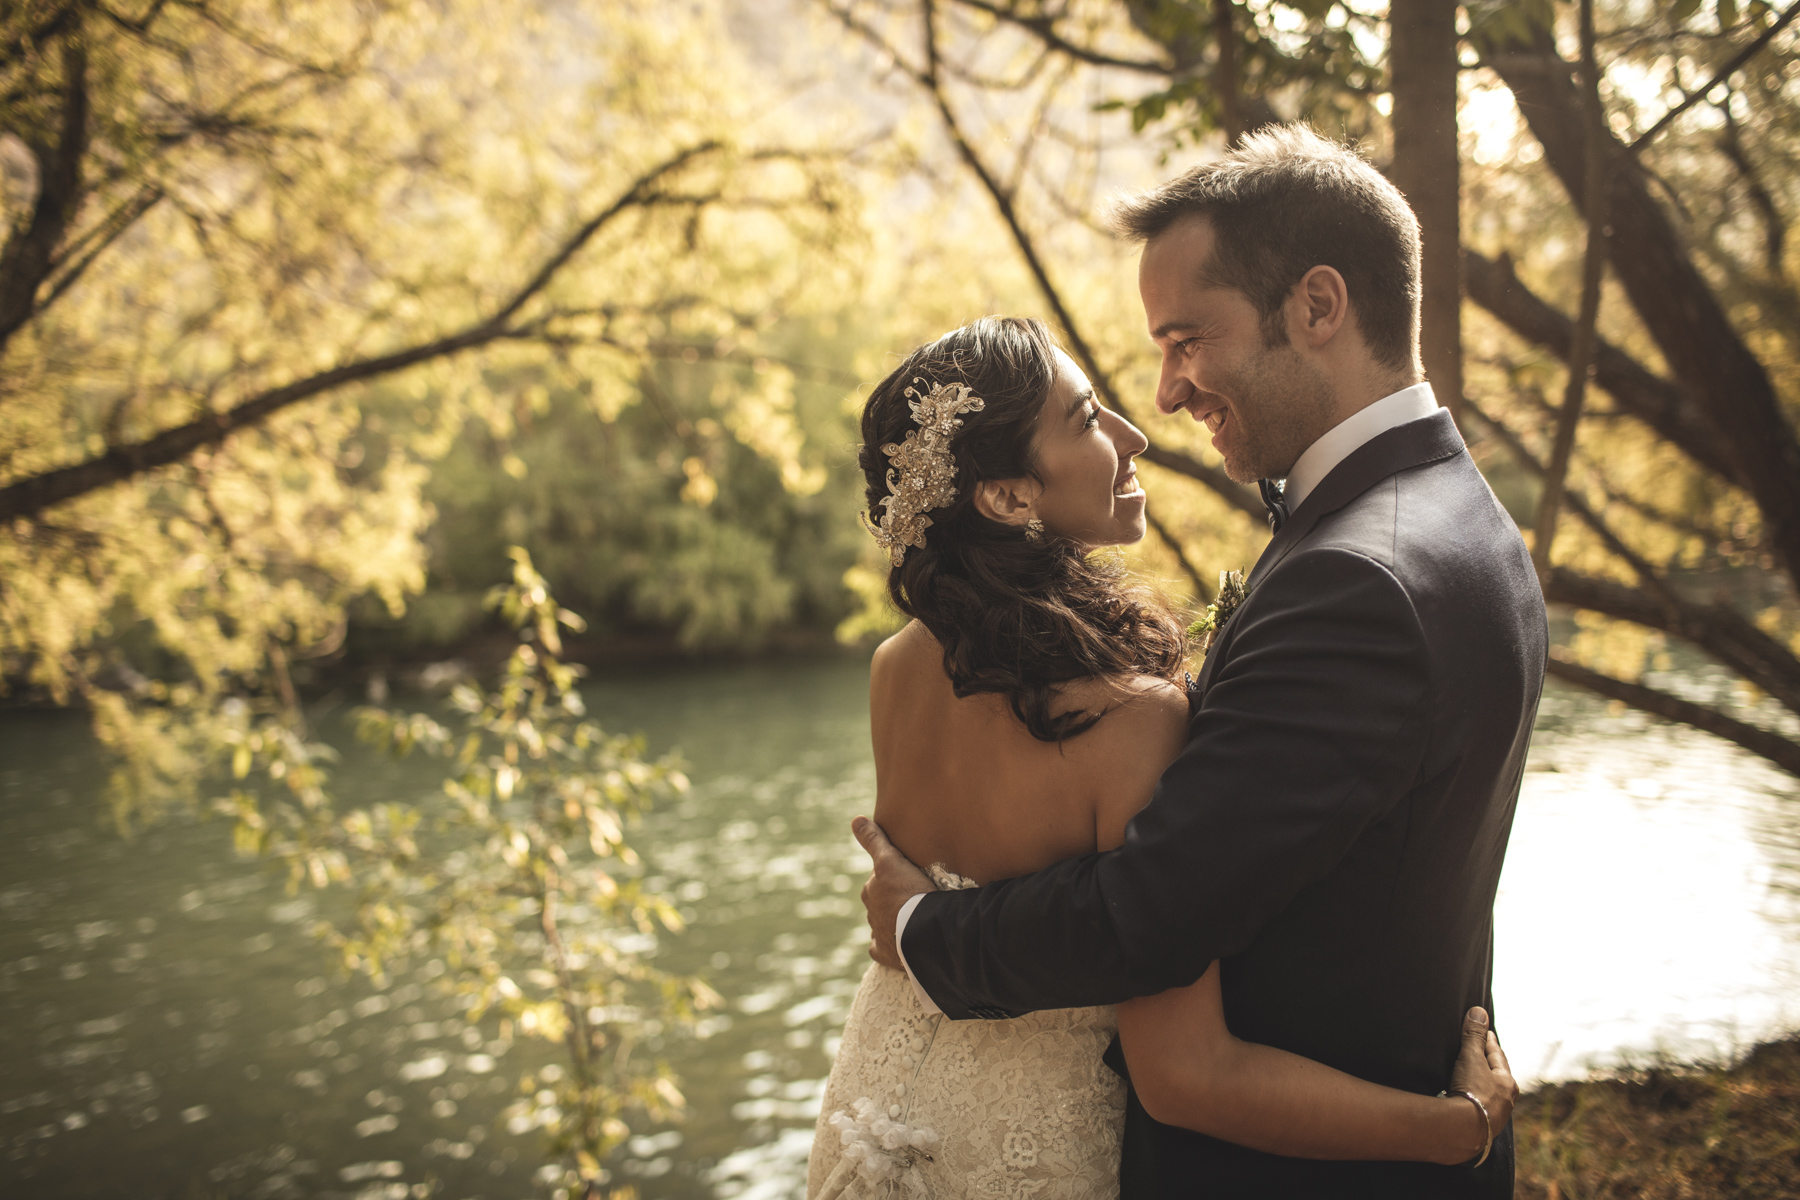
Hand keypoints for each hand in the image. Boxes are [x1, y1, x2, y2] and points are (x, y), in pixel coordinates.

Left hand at [852, 816, 933, 969]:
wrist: (922, 931)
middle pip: (880, 902)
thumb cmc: (908, 891)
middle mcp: (871, 912)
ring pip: (882, 924)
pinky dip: (887, 946)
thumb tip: (855, 819)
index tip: (907, 877)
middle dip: (891, 899)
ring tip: (913, 919)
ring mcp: (878, 934)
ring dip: (893, 921)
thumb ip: (874, 840)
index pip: (879, 880)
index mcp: (871, 890)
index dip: (893, 877)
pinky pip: (881, 949)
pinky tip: (897, 944)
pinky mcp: (886, 954)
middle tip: (913, 896)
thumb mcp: (890, 860)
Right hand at [1447, 1006, 1516, 1162]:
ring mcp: (1496, 1117)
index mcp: (1508, 1082)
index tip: (1487, 1034)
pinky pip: (1481, 1108)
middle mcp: (1507, 1101)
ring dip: (1484, 1086)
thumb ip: (1474, 1036)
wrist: (1464, 1130)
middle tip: (1482, 1054)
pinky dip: (1476, 1101)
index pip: (1497, 1056)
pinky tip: (1469, 1103)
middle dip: (1490, 1065)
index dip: (1490, 1043)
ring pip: (1491, 1095)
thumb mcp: (1471, 1058)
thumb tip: (1479, 1011)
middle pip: (1498, 1077)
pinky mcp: (1484, 1130)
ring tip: (1475, 1079)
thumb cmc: (1471, 1090)